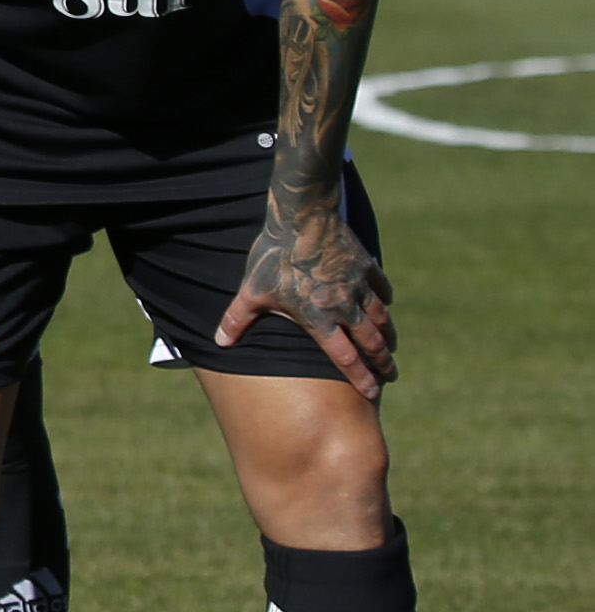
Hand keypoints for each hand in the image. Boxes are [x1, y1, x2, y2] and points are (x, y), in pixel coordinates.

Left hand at [224, 195, 396, 394]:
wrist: (301, 218)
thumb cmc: (273, 257)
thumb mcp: (251, 291)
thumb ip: (237, 319)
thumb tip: (219, 343)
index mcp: (318, 318)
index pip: (344, 357)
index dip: (359, 377)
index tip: (372, 393)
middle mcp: (343, 307)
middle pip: (370, 342)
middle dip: (383, 363)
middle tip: (391, 376)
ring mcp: (358, 286)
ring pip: (380, 318)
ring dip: (388, 335)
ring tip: (391, 348)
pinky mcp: (365, 265)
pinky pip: (381, 287)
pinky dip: (385, 299)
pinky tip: (386, 305)